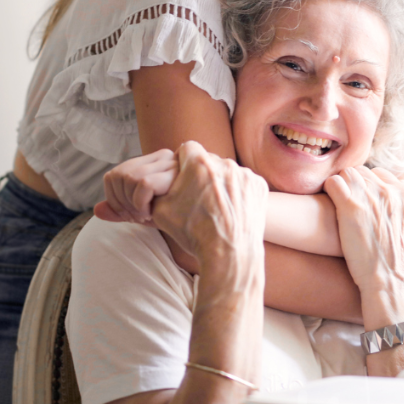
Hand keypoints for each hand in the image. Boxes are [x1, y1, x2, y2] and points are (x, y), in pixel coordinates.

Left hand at [94, 149, 177, 223]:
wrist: (210, 229)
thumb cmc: (181, 220)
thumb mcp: (146, 214)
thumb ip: (122, 211)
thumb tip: (97, 210)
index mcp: (153, 163)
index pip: (114, 175)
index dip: (114, 199)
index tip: (131, 215)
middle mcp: (162, 157)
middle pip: (117, 175)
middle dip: (120, 203)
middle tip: (139, 217)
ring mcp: (170, 162)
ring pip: (128, 177)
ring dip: (132, 204)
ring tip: (148, 216)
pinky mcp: (176, 173)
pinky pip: (142, 184)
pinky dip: (140, 203)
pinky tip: (152, 215)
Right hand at [151, 141, 268, 289]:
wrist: (228, 254)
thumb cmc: (194, 233)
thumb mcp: (161, 211)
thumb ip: (155, 190)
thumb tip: (145, 187)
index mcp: (198, 163)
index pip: (187, 149)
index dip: (183, 162)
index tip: (183, 176)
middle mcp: (224, 162)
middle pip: (209, 161)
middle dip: (203, 174)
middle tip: (199, 197)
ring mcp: (244, 174)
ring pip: (227, 173)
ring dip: (221, 184)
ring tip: (217, 208)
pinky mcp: (259, 186)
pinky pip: (244, 184)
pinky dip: (238, 194)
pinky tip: (233, 211)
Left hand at [323, 166, 403, 328]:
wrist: (389, 278)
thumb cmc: (400, 259)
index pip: (380, 174)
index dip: (369, 186)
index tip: (362, 200)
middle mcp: (390, 191)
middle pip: (363, 173)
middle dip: (354, 185)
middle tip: (347, 203)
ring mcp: (370, 197)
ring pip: (347, 174)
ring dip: (341, 187)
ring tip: (337, 204)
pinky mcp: (350, 206)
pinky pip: (333, 182)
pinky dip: (328, 190)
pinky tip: (329, 203)